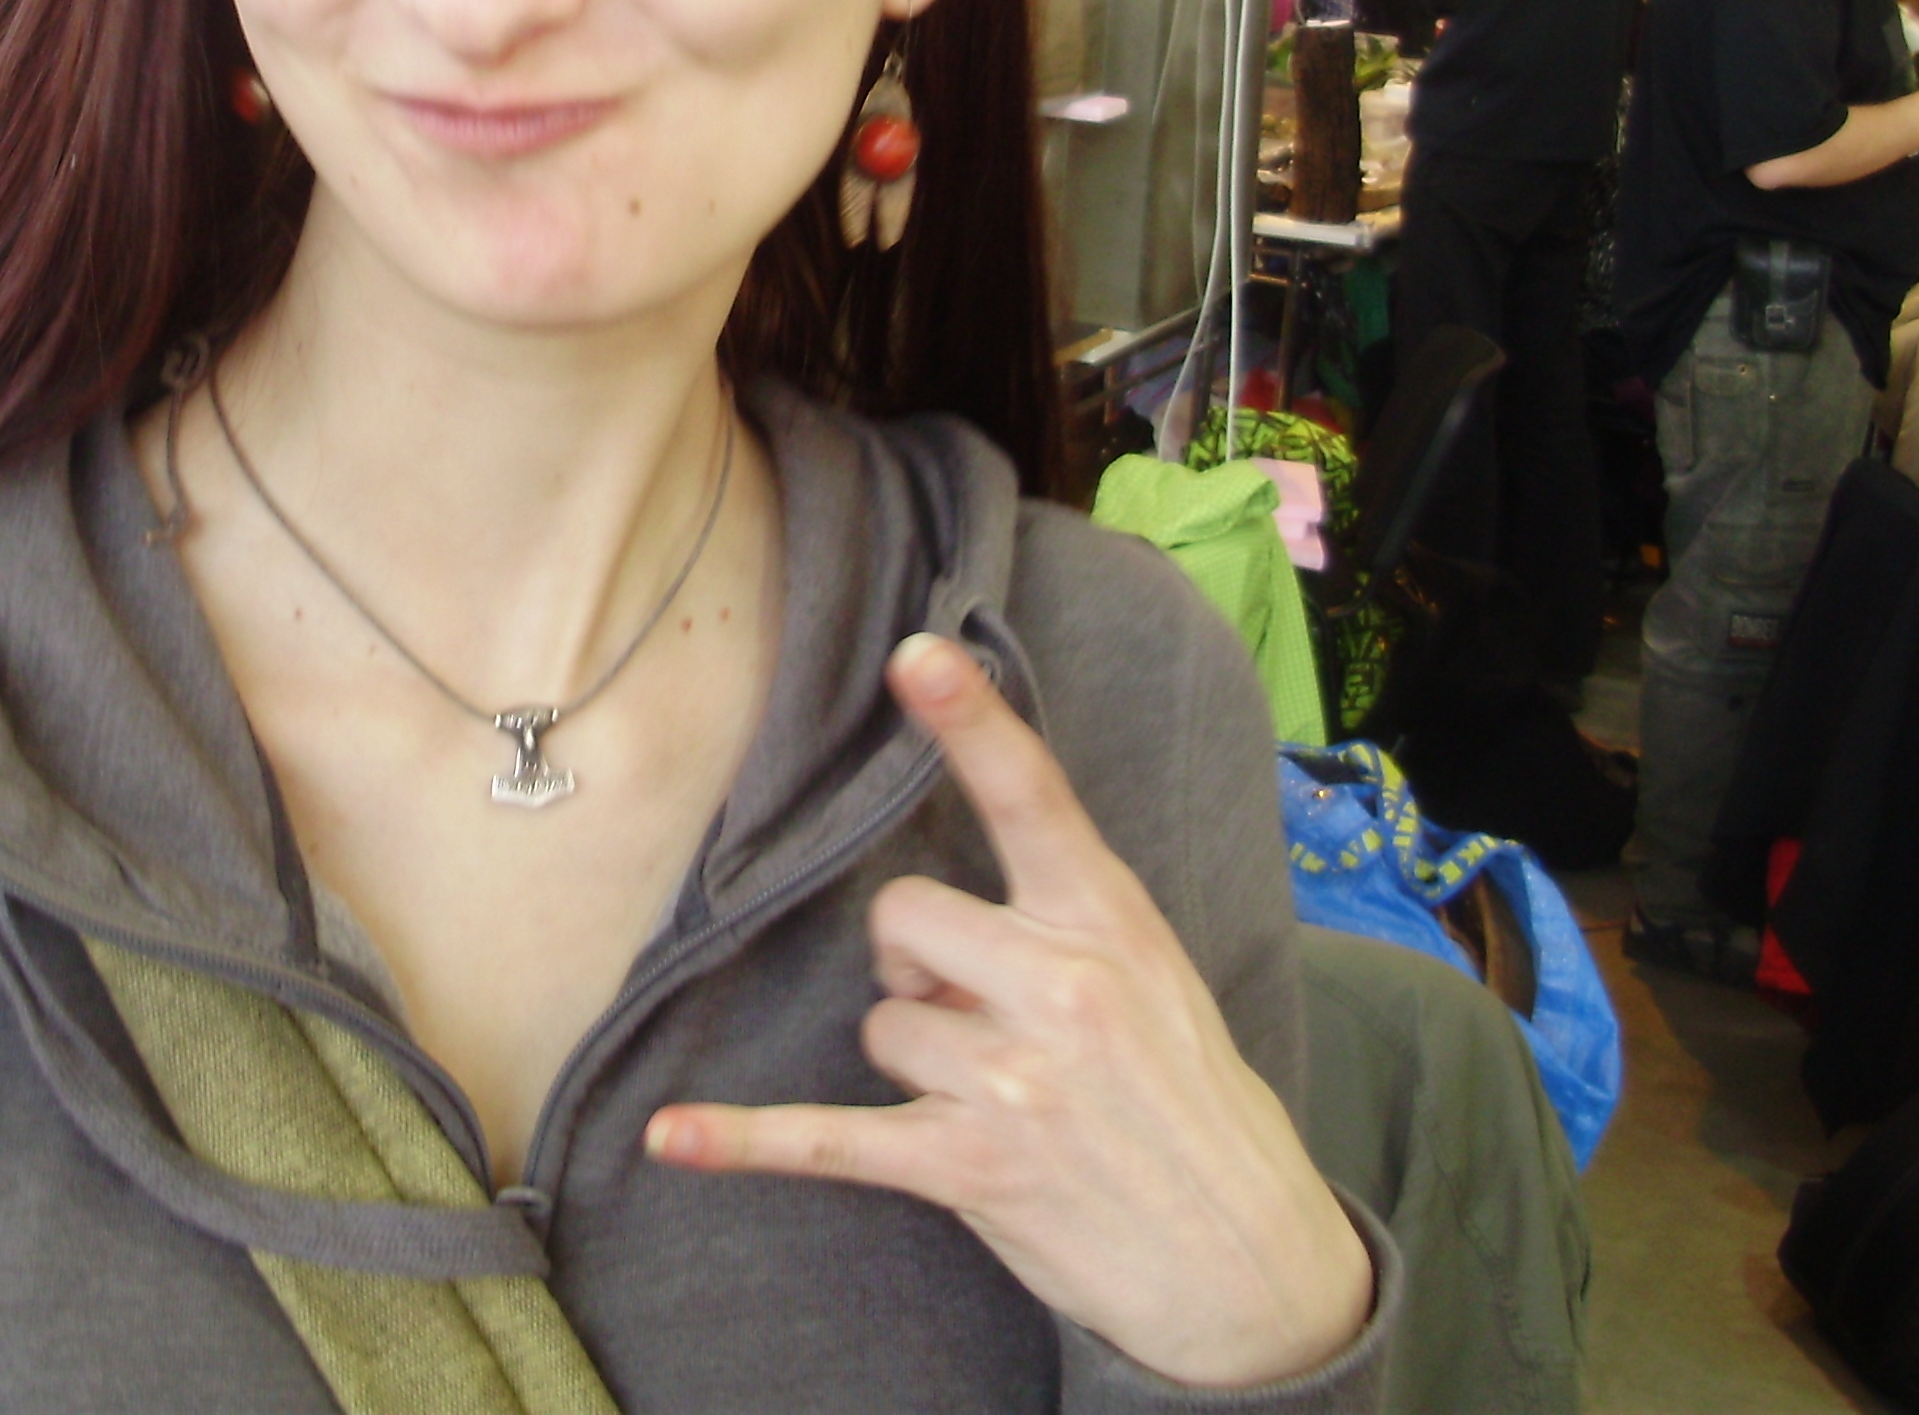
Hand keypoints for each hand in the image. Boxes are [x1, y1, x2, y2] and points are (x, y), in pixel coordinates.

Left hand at [645, 635, 1371, 1389]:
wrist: (1248, 1263)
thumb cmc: (1189, 1104)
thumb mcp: (1156, 981)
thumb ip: (1055, 928)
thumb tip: (930, 936)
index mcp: (1111, 922)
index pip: (1032, 798)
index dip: (971, 722)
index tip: (917, 655)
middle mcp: (1063, 986)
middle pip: (901, 916)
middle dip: (918, 967)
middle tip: (983, 1024)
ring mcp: (1013, 1079)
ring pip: (882, 1027)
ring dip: (916, 1067)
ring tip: (999, 1109)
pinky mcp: (967, 1164)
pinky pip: (827, 1136)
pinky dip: (744, 1141)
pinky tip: (670, 1138)